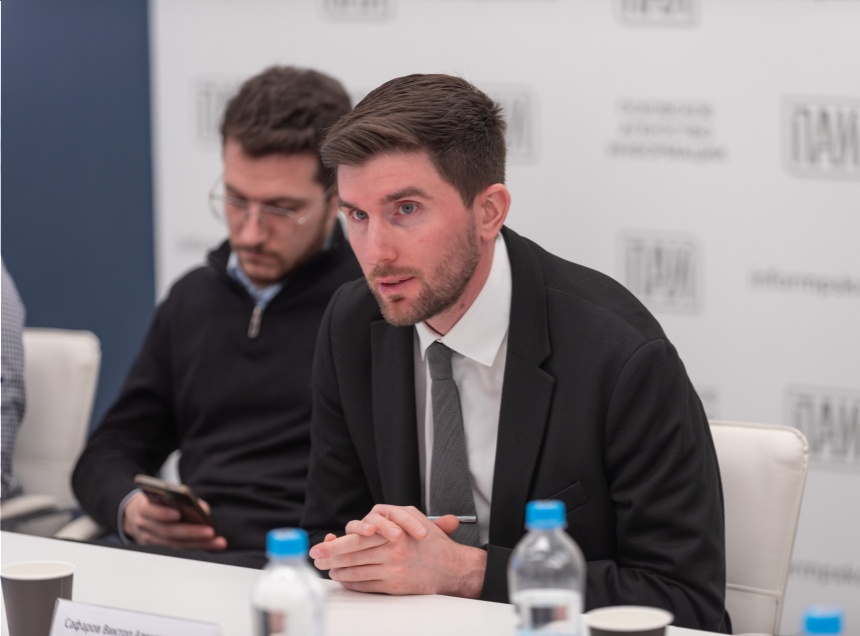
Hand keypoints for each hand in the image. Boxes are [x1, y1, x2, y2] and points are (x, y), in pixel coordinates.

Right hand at [122, 491, 226, 550]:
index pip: (150, 511)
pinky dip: (195, 546)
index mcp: (143, 508)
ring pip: (175, 544)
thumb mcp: (164, 495)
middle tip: (210, 532)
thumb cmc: (156, 501)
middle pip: (168, 531)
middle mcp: (144, 526)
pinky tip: (211, 545)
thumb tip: (203, 510)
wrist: (135, 513)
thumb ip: (182, 500)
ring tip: (217, 542)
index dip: (163, 514)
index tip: (178, 514)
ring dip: (198, 543)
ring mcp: (150, 539)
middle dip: (191, 532)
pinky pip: (178, 548)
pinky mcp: (158, 547)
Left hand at [309, 505, 485, 597]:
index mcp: (395, 533)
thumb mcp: (412, 519)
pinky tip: (343, 578)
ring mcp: (391, 571)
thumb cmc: (432, 542)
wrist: (452, 567)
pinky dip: (350, 582)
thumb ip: (387, 519)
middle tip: (315, 556)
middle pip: (352, 556)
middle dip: (330, 556)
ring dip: (338, 570)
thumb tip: (360, 526)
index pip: (357, 538)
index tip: (322, 544)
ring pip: (355, 571)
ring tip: (327, 568)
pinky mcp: (393, 586)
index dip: (336, 543)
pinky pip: (364, 585)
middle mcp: (392, 552)